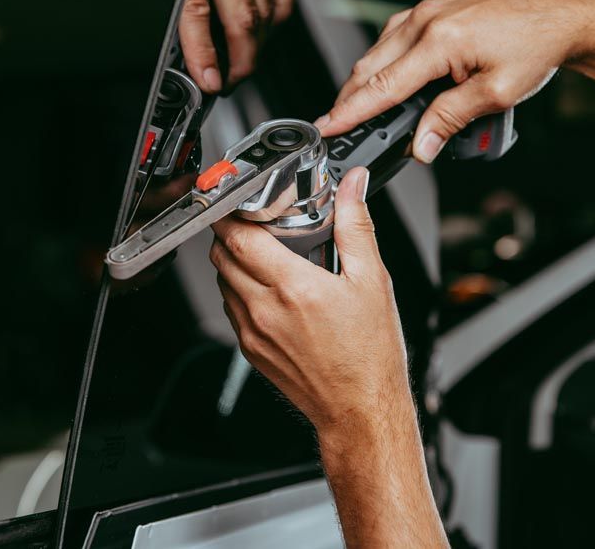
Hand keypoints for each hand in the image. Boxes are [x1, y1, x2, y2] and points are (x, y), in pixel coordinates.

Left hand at [208, 168, 412, 432]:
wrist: (360, 408)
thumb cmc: (369, 354)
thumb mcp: (373, 281)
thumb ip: (356, 226)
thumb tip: (353, 187)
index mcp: (294, 288)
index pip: (239, 238)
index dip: (233, 215)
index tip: (242, 204)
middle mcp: (265, 310)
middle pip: (222, 255)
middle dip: (232, 234)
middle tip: (255, 225)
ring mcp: (253, 332)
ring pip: (223, 281)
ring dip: (235, 262)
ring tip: (265, 256)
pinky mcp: (250, 350)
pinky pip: (231, 308)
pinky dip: (240, 290)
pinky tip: (269, 289)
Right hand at [315, 0, 594, 162]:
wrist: (561, 13)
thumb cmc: (536, 45)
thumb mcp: (496, 94)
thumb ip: (450, 119)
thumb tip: (421, 145)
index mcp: (440, 40)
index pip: (383, 86)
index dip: (351, 111)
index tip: (328, 126)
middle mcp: (426, 19)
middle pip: (370, 67)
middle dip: (350, 99)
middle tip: (337, 127)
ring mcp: (427, 10)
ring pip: (378, 51)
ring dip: (367, 82)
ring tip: (363, 112)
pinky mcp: (433, 9)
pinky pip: (395, 39)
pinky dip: (385, 63)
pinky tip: (390, 81)